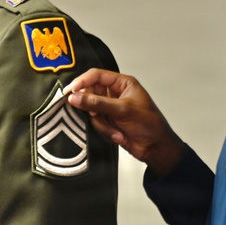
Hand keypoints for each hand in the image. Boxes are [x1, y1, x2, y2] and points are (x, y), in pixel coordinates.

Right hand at [66, 68, 183, 176]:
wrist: (155, 148)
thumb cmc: (149, 124)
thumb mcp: (123, 110)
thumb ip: (97, 103)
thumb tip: (74, 97)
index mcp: (122, 83)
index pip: (96, 76)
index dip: (82, 82)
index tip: (70, 92)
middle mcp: (114, 93)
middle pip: (90, 94)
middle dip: (93, 109)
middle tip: (96, 116)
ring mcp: (110, 109)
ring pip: (91, 112)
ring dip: (102, 124)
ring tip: (117, 131)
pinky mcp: (107, 122)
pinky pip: (95, 124)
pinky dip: (106, 132)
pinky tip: (119, 136)